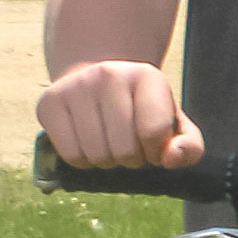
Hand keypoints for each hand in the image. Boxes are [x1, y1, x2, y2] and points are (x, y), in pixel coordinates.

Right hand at [38, 59, 200, 170]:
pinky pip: (71, 156)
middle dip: (133, 160)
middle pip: (125, 149)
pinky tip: (90, 145)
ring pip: (97, 156)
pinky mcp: (49, 103)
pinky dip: (84, 162)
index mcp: (147, 76)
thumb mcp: (174, 123)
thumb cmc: (141, 110)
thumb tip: (170, 158)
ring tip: (111, 145)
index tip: (154, 147)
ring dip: (108, 163)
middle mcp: (108, 75)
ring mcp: (75, 87)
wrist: (97, 81)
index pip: (154, 132)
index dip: (157, 152)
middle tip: (131, 147)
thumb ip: (189, 146)